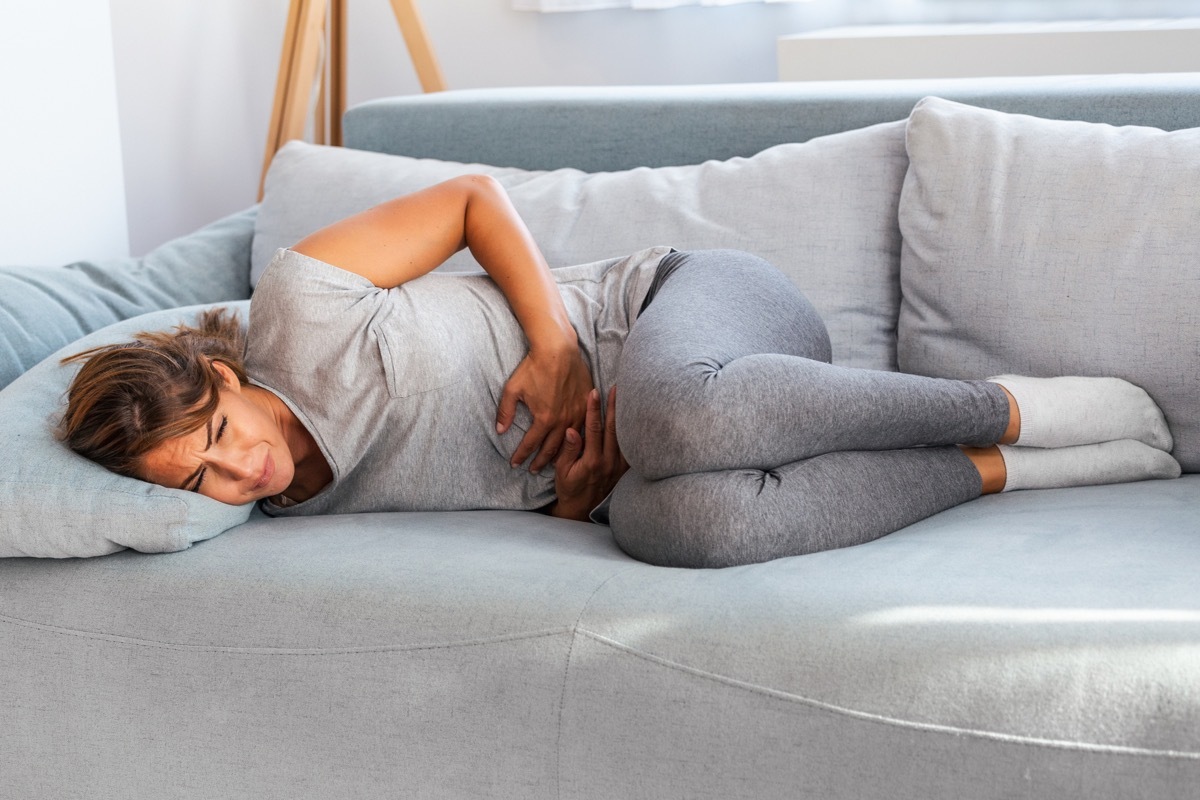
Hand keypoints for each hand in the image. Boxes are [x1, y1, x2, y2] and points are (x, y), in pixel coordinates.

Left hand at [496, 342, 592, 472]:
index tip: (515, 464)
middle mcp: (562, 420)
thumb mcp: (512, 389)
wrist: (558, 350)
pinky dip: (576, 440)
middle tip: (533, 470)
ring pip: (569, 442)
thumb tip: (499, 431)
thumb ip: (505, 412)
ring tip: (552, 464)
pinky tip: (573, 446)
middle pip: (550, 448)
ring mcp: (577, 413)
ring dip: (559, 455)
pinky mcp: (586, 405)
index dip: (521, 456)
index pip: (530, 444)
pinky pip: (583, 428)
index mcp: (544, 419)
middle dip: (540, 461)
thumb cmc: (534, 367)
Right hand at [548, 386, 629, 520]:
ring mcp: (619, 466)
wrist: (582, 509)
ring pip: (624, 436)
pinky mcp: (624, 469)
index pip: (593, 428)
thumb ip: (568, 450)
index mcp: (592, 460)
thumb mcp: (562, 470)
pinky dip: (632, 432)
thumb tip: (571, 430)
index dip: (593, 409)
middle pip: (613, 428)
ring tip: (628, 397)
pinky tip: (634, 419)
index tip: (594, 392)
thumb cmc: (569, 488)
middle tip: (617, 387)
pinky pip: (630, 447)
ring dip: (625, 416)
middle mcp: (608, 462)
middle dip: (614, 406)